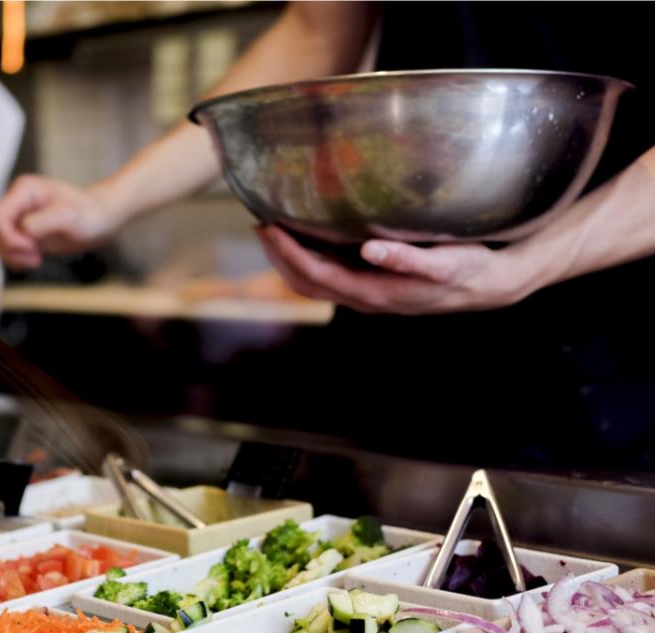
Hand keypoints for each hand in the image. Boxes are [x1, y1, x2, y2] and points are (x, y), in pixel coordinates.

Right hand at [0, 175, 120, 269]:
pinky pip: (7, 250)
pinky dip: (16, 259)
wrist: (101, 219)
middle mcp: (17, 202)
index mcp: (24, 190)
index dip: (9, 237)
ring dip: (12, 256)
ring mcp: (18, 218)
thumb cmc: (89, 213)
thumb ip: (41, 222)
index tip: (31, 248)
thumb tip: (22, 232)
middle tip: (36, 256)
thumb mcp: (69, 216)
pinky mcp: (23, 233)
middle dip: (10, 249)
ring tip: (37, 259)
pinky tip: (36, 260)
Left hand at [256, 225, 533, 313]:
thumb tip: (370, 250)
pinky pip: (326, 275)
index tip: (267, 226)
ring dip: (288, 257)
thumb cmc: (466, 270)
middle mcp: (362, 297)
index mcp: (373, 292)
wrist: (486, 286)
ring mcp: (364, 292)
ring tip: (273, 228)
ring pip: (311, 281)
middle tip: (259, 222)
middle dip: (277, 254)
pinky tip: (305, 235)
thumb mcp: (444, 263)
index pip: (315, 274)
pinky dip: (306, 257)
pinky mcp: (369, 284)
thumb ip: (407, 259)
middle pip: (303, 281)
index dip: (287, 252)